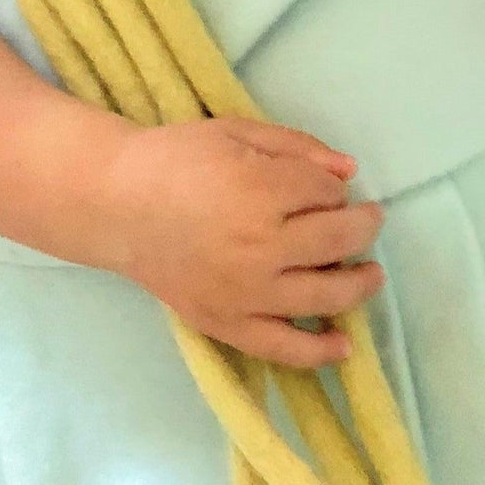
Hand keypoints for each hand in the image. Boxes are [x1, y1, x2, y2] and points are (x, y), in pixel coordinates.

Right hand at [96, 116, 386, 368]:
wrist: (114, 204)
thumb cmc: (175, 159)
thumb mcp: (237, 132)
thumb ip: (297, 147)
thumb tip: (351, 172)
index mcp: (260, 191)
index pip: (327, 192)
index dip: (334, 186)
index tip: (324, 185)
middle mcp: (259, 246)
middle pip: (338, 239)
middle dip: (362, 226)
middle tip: (367, 219)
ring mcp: (245, 292)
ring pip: (326, 295)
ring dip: (360, 283)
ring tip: (370, 273)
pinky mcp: (227, 324)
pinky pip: (284, 348)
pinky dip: (320, 352)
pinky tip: (345, 345)